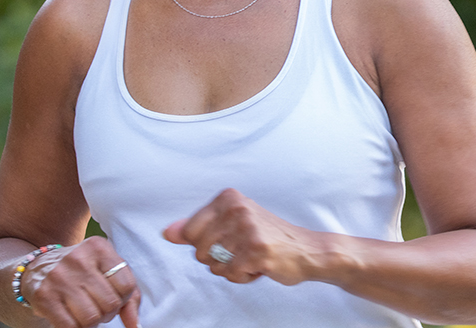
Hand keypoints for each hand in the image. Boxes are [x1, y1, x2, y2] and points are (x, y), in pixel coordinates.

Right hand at [21, 236, 140, 327]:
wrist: (39, 267)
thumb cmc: (83, 271)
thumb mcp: (108, 271)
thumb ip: (129, 295)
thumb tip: (135, 326)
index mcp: (99, 248)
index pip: (127, 286)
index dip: (124, 299)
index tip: (115, 297)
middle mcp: (79, 259)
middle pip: (110, 304)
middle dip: (108, 313)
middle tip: (99, 307)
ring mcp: (59, 277)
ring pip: (91, 318)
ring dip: (93, 323)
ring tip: (87, 313)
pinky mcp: (44, 296)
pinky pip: (69, 327)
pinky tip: (73, 318)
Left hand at [163, 188, 322, 285]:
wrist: (307, 249)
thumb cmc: (268, 237)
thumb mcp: (232, 224)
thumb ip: (197, 228)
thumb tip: (168, 232)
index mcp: (228, 198)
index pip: (190, 231)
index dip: (206, 244)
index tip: (230, 237)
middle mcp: (237, 209)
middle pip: (200, 251)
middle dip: (219, 258)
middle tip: (244, 249)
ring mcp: (248, 229)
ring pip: (214, 265)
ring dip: (232, 268)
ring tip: (252, 256)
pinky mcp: (257, 251)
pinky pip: (231, 275)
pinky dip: (243, 276)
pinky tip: (259, 265)